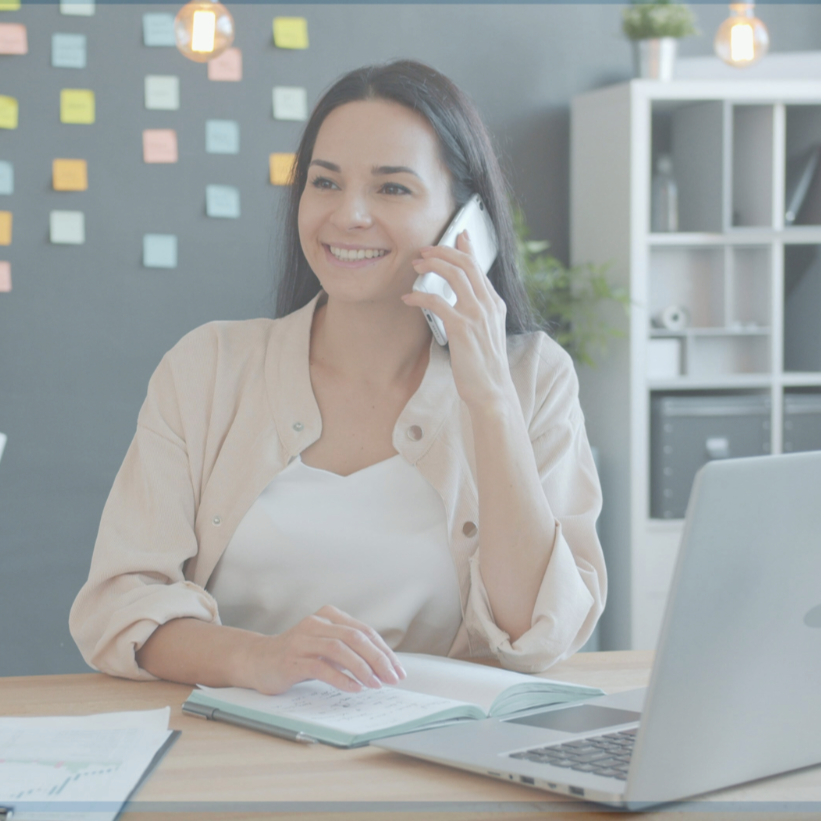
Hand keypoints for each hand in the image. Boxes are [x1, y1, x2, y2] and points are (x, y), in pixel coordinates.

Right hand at [243, 604, 406, 695]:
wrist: (258, 660)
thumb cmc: (298, 655)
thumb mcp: (326, 647)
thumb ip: (349, 650)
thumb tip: (383, 666)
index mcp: (329, 616)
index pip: (364, 631)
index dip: (384, 651)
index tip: (398, 670)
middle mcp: (316, 623)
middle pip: (355, 637)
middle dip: (378, 659)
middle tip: (392, 678)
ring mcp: (302, 640)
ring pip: (340, 649)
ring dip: (362, 668)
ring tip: (375, 685)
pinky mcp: (292, 659)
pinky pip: (321, 666)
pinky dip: (340, 678)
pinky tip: (354, 688)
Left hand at [402, 230, 515, 412]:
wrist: (492, 392)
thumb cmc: (484, 367)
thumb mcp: (486, 333)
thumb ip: (477, 312)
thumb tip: (460, 299)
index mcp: (495, 305)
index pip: (480, 266)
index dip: (466, 248)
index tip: (456, 235)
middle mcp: (489, 305)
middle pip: (466, 264)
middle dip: (443, 251)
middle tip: (424, 251)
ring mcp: (477, 315)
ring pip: (454, 275)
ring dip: (432, 265)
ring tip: (415, 265)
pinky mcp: (462, 328)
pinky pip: (437, 302)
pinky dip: (420, 296)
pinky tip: (408, 298)